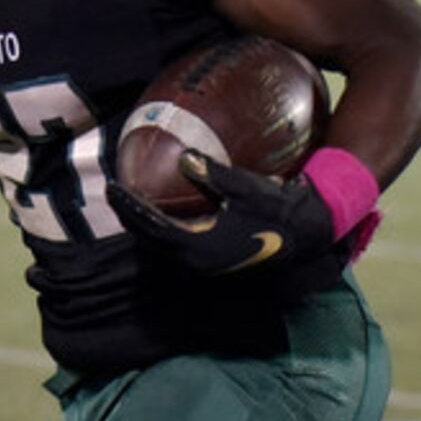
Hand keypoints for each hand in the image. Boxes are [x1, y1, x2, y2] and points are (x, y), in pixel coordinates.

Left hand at [111, 150, 338, 275]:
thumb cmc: (278, 210)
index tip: (113, 188)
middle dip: (130, 217)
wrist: (307, 237)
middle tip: (114, 193)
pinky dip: (161, 231)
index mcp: (200, 247)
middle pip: (150, 241)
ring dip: (143, 227)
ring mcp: (204, 266)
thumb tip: (182, 155)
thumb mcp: (245, 188)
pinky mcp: (212, 263)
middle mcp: (197, 262)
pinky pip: (175, 247)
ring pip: (161, 247)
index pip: (152, 227)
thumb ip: (212, 173)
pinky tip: (159, 215)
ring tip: (129, 203)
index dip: (129, 208)